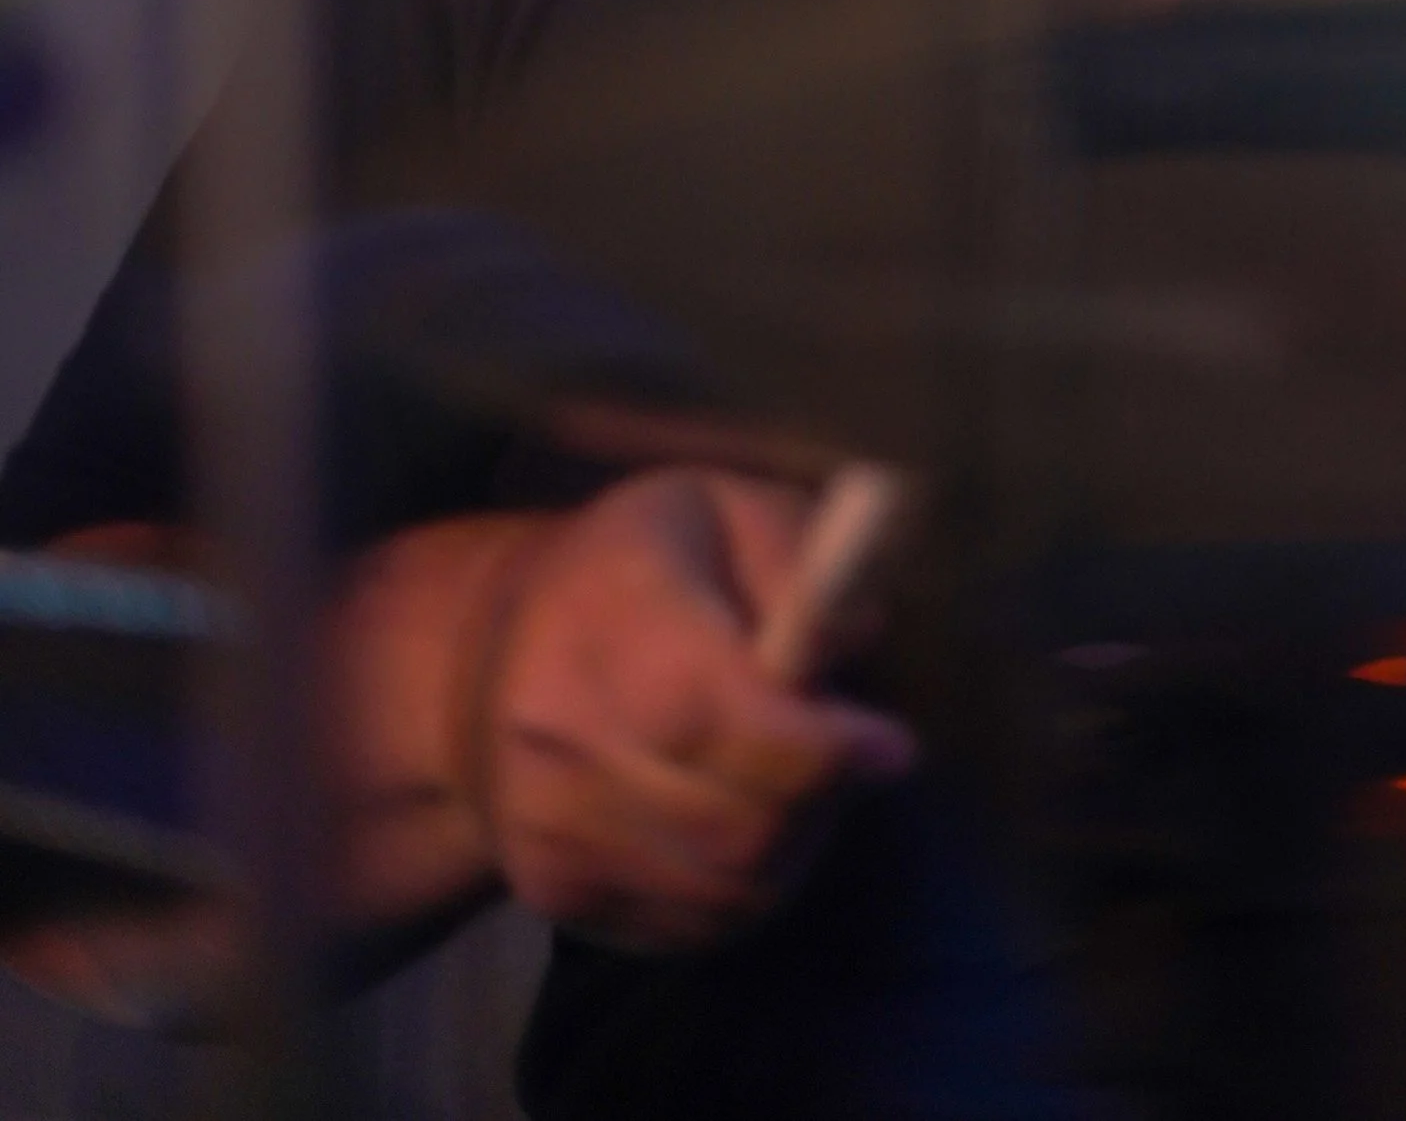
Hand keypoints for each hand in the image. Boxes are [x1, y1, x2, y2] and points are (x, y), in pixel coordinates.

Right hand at [435, 469, 913, 951]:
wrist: (483, 659)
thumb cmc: (635, 566)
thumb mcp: (723, 508)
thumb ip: (797, 559)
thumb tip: (852, 637)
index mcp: (609, 619)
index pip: (730, 720)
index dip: (825, 749)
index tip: (892, 744)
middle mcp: (564, 735)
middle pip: (736, 825)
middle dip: (823, 801)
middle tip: (853, 760)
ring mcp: (550, 826)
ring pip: (723, 891)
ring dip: (794, 849)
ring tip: (802, 786)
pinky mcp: (552, 892)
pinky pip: (689, 925)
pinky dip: (746, 889)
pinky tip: (750, 823)